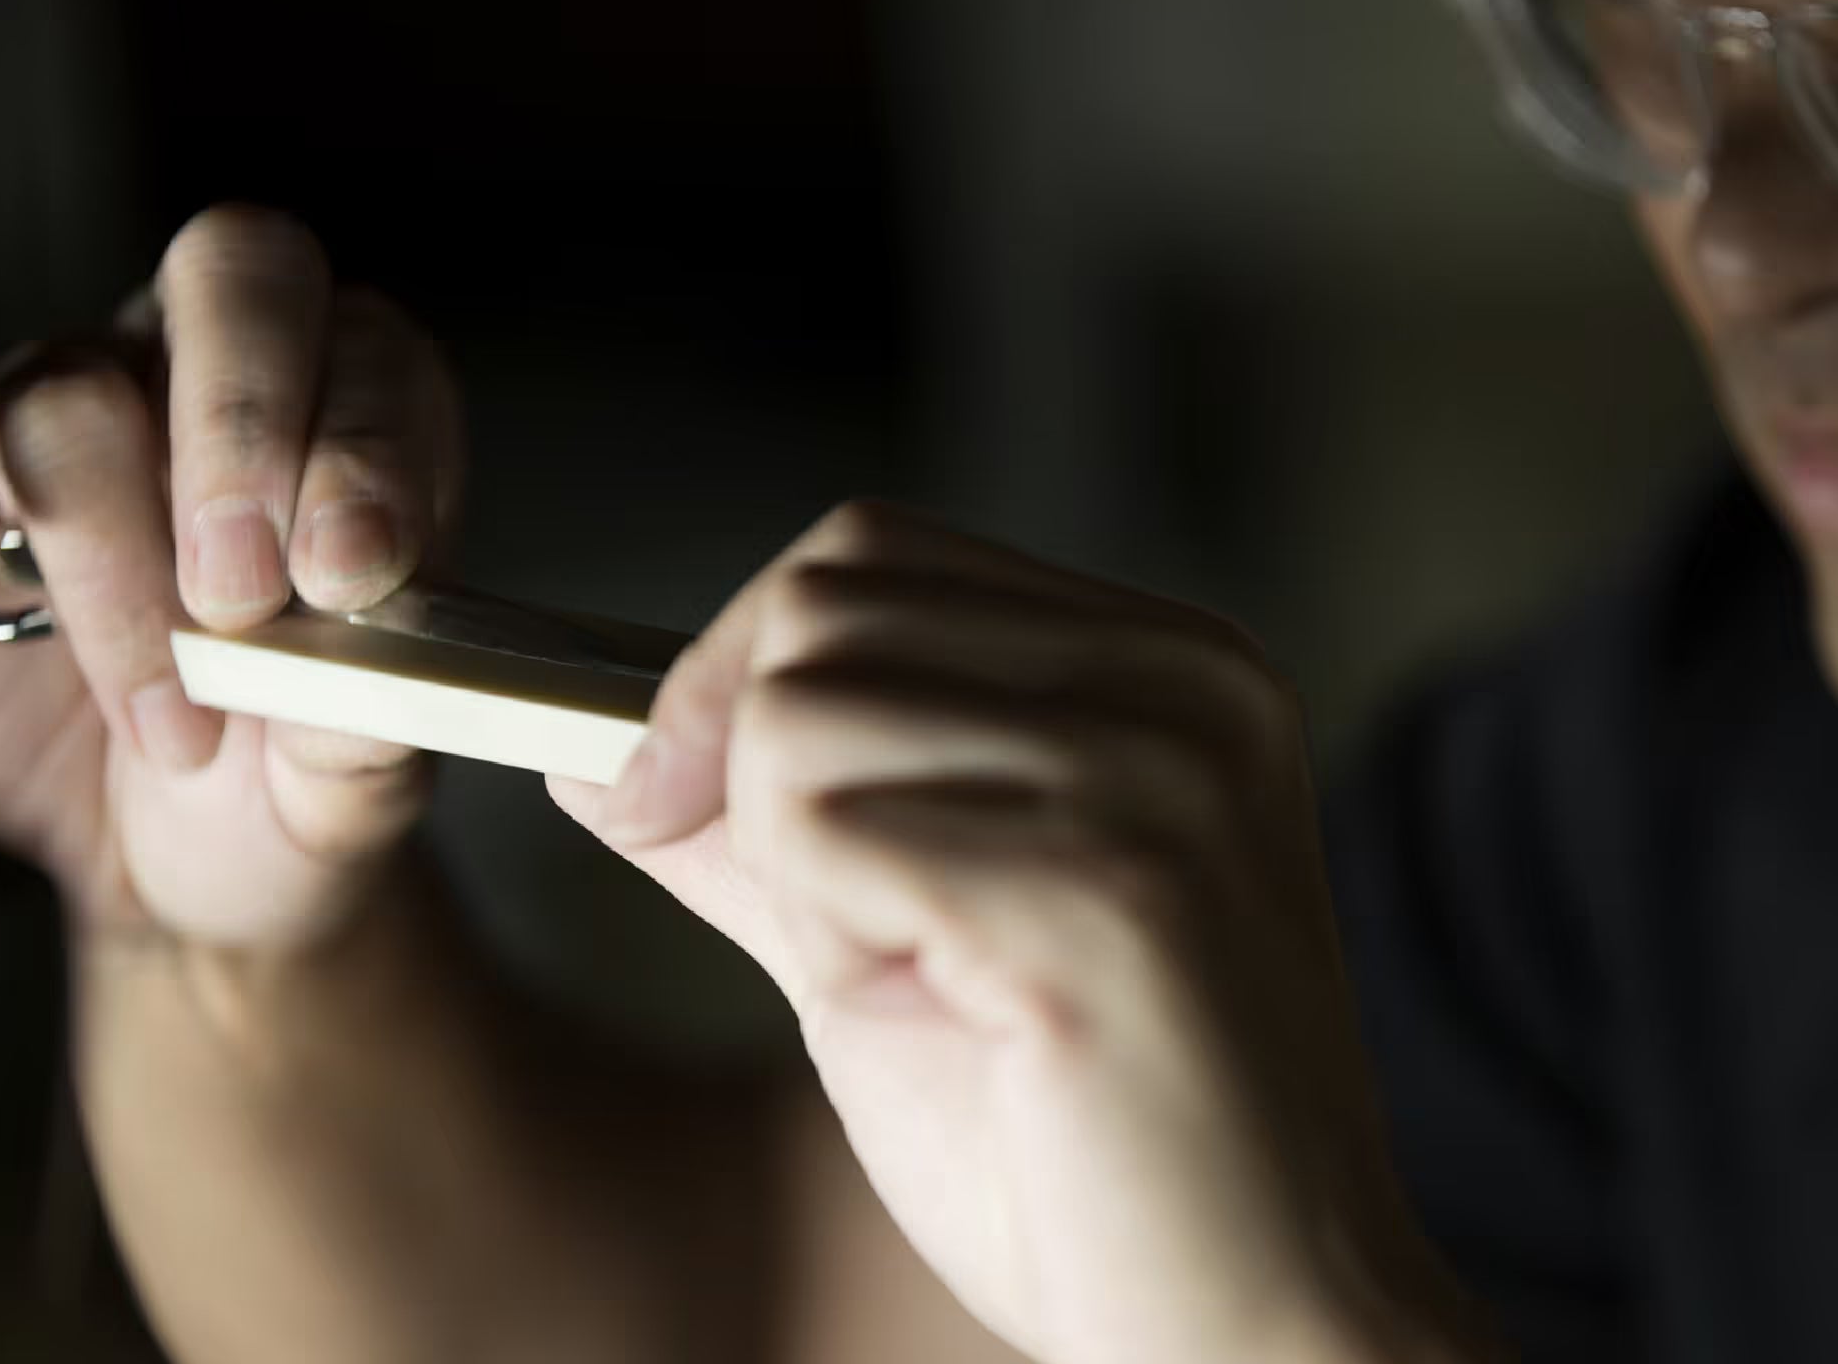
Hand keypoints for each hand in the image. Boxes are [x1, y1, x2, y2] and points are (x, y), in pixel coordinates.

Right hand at [0, 206, 461, 949]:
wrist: (158, 872)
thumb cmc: (274, 790)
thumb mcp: (358, 784)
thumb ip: (377, 704)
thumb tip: (362, 623)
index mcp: (353, 411)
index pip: (368, 349)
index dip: (364, 445)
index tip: (351, 571)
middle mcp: (202, 376)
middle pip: (233, 279)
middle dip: (242, 436)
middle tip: (241, 603)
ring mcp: (50, 412)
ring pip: (71, 398)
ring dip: (113, 572)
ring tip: (165, 717)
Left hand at [553, 503, 1484, 1363]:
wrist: (1249, 1330)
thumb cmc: (1084, 1153)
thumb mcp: (896, 938)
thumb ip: (767, 822)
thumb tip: (588, 738)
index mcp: (1165, 668)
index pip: (867, 550)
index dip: (734, 665)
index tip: (685, 800)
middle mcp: (1183, 687)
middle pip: (814, 616)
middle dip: (762, 784)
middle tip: (869, 940)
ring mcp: (1161, 778)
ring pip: (796, 723)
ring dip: (808, 887)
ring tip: (942, 988)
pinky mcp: (1113, 890)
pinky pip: (825, 838)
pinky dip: (837, 948)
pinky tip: (961, 1022)